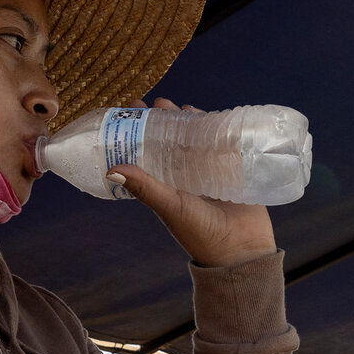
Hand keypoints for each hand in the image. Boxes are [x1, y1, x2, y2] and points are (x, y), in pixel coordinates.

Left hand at [108, 99, 276, 267]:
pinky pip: (223, 143)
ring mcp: (210, 171)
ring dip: (187, 120)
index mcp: (167, 185)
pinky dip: (216, 128)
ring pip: (196, 139)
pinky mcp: (232, 169)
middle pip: (171, 141)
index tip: (131, 111)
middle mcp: (185, 176)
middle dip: (164, 120)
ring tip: (177, 105)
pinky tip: (208, 114)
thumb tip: (112, 169)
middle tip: (156, 102)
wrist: (241, 250)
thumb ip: (145, 188)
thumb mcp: (170, 207)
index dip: (139, 132)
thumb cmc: (201, 234)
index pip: (148, 152)